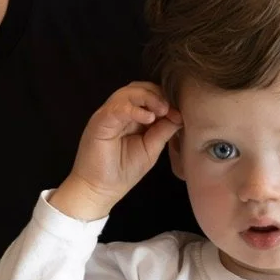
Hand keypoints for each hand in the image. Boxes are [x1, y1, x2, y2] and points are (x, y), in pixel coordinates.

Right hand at [50, 83, 180, 221]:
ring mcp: (108, 115)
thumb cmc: (123, 172)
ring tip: (162, 111)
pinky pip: (117, 107)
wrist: (99, 191)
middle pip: (139, 88)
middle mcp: (119, 112)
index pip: (149, 95)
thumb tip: (180, 115)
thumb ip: (163, 130)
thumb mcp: (151, 149)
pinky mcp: (100, 121)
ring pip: (128, 92)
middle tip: (170, 109)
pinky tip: (148, 118)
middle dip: (158, 95)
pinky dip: (134, 109)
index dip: (166, 100)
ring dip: (148, 98)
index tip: (179, 113)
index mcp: (132, 117)